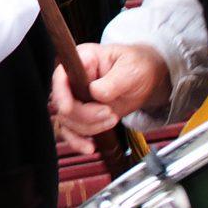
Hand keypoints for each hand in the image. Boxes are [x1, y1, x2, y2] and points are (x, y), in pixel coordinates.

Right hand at [48, 43, 170, 155]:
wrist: (146, 79)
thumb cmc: (137, 66)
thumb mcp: (130, 69)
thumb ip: (114, 80)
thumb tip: (96, 92)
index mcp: (82, 60)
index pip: (61, 76)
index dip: (61, 93)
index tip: (68, 108)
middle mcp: (74, 80)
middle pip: (63, 104)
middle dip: (85, 115)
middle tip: (109, 113)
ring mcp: (77, 98)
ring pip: (68, 121)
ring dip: (89, 127)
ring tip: (112, 120)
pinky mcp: (83, 115)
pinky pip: (72, 132)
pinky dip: (78, 142)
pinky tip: (90, 146)